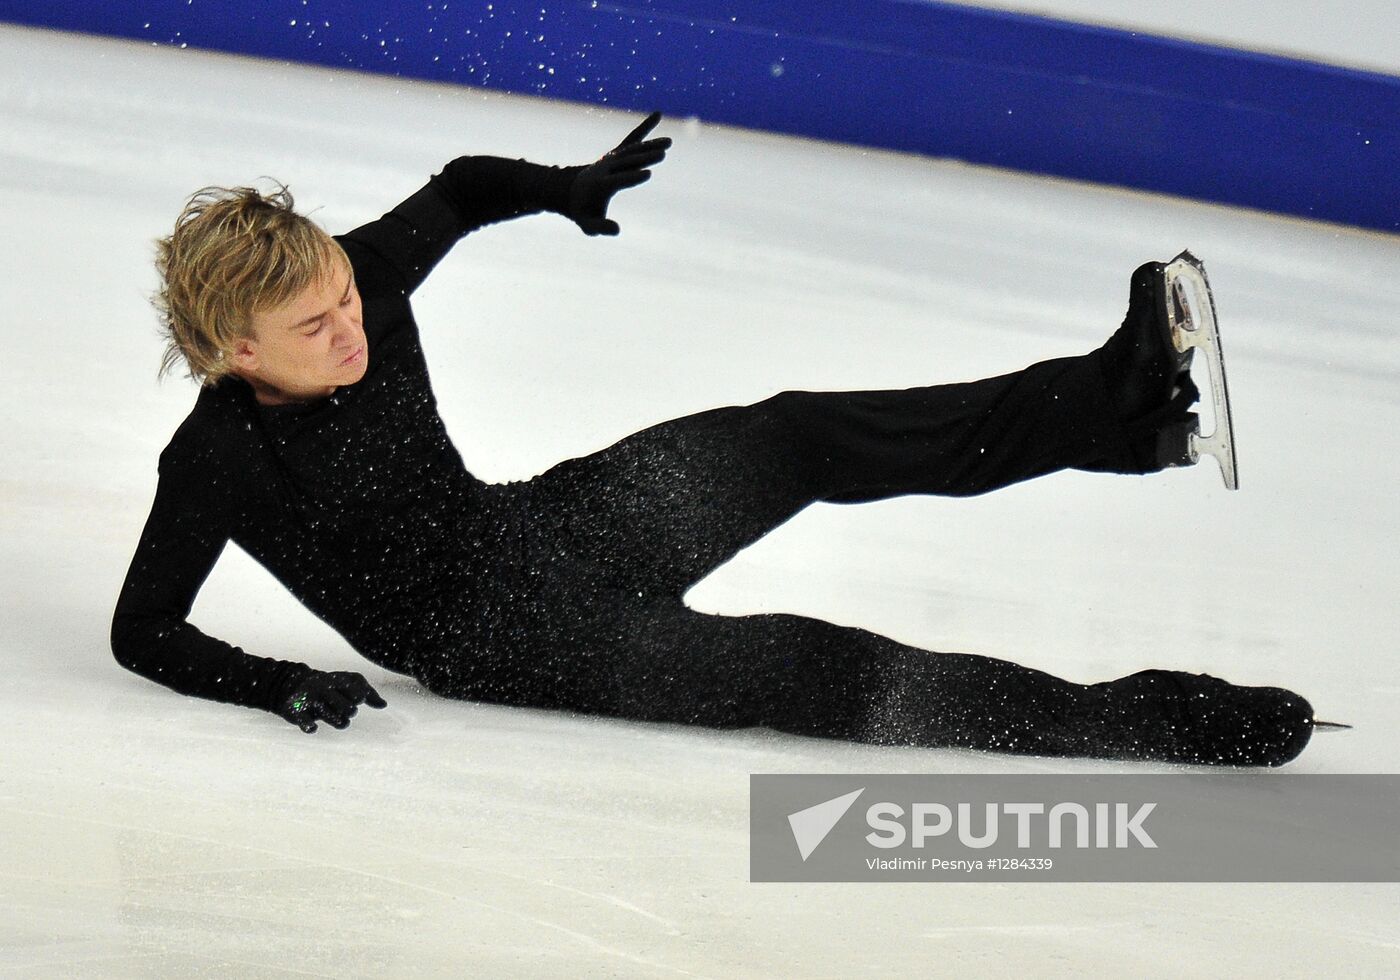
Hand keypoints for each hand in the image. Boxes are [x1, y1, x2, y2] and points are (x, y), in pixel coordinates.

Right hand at [274, 670, 386, 732]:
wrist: (295, 685)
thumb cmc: (330, 687)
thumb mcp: (349, 684)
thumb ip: (368, 692)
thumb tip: (383, 705)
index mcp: (337, 680)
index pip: (356, 692)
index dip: (360, 697)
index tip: (358, 699)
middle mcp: (323, 688)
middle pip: (347, 708)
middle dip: (350, 712)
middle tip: (348, 711)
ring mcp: (310, 700)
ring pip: (331, 716)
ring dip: (340, 722)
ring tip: (342, 722)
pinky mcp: (296, 711)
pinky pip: (305, 722)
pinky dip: (310, 726)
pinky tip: (314, 728)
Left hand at [567, 111, 670, 235]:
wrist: (571, 190)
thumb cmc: (582, 211)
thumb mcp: (587, 224)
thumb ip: (600, 227)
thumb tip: (617, 230)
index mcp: (599, 185)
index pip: (617, 179)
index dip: (631, 176)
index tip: (648, 173)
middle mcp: (605, 168)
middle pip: (626, 161)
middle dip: (644, 157)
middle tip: (662, 154)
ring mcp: (612, 159)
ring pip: (632, 149)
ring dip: (650, 144)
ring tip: (668, 142)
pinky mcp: (617, 154)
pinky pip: (631, 139)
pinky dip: (644, 128)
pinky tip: (657, 115)